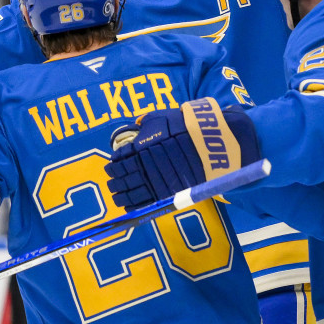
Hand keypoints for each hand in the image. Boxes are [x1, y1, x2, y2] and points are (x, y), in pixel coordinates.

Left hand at [105, 98, 260, 210]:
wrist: (212, 142)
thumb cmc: (187, 126)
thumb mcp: (162, 116)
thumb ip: (146, 124)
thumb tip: (136, 127)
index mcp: (141, 146)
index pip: (120, 158)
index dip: (113, 164)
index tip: (111, 166)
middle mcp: (145, 164)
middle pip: (123, 176)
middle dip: (115, 181)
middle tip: (111, 182)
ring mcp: (156, 180)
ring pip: (132, 191)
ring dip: (121, 195)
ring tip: (117, 196)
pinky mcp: (168, 193)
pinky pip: (147, 202)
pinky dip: (135, 206)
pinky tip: (129, 206)